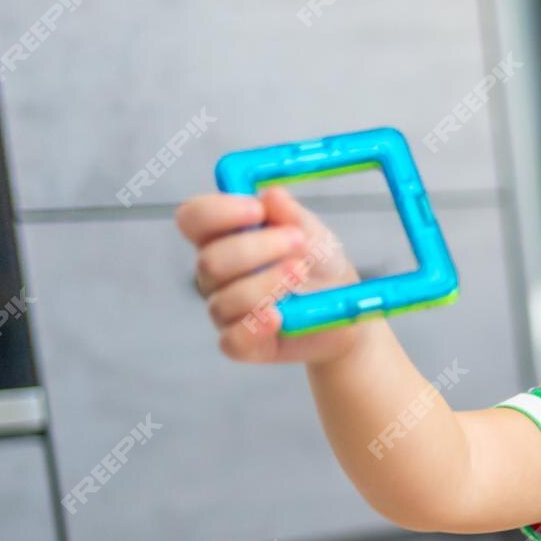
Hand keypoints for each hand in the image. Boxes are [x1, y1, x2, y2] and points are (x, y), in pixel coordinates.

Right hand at [176, 185, 362, 366]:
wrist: (347, 313)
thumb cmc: (321, 267)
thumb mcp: (314, 234)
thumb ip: (292, 216)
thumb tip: (272, 196)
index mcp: (223, 237)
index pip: (193, 219)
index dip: (216, 211)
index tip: (256, 209)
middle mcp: (215, 274)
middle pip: (210, 260)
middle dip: (256, 248)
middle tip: (298, 241)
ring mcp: (225, 310)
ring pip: (225, 299)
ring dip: (267, 284)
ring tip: (302, 274)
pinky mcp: (242, 344)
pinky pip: (233, 340)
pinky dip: (255, 328)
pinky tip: (279, 318)